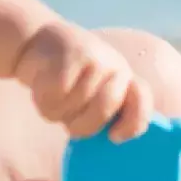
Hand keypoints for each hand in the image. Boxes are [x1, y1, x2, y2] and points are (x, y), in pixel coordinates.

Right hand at [13, 21, 153, 142]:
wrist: (39, 42)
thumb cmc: (69, 80)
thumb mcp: (93, 93)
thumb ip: (104, 111)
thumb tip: (108, 138)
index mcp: (125, 81)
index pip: (141, 102)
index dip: (132, 123)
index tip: (114, 137)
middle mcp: (116, 67)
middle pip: (105, 107)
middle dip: (84, 124)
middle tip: (69, 123)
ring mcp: (96, 58)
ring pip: (75, 103)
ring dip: (57, 110)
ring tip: (53, 97)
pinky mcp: (71, 54)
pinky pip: (57, 91)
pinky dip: (44, 97)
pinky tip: (41, 85)